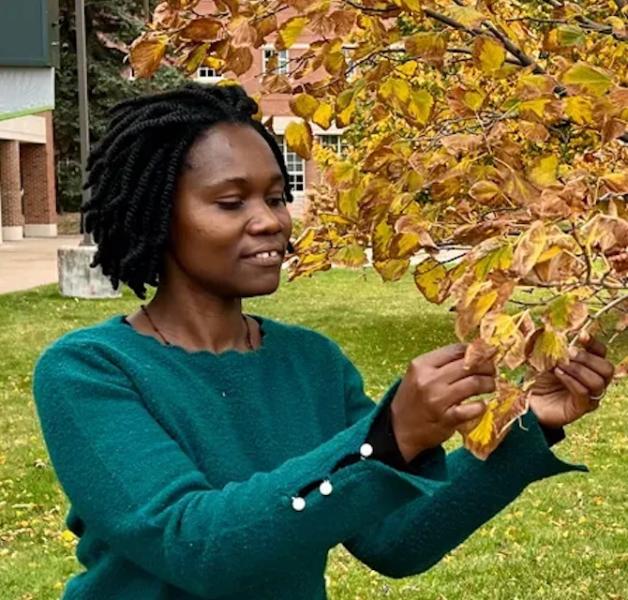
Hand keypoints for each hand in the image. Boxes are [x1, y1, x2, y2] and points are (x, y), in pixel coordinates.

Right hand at [390, 343, 493, 461]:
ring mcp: (438, 400)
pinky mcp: (446, 419)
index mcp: (422, 365)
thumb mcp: (419, 374)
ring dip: (489, 384)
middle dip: (487, 366)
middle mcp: (429, 380)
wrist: (399, 428)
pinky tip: (482, 405)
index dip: (475, 350)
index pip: (456, 350)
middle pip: (468, 365)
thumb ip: (441, 364)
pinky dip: (482, 406)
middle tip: (492, 370)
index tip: (485, 353)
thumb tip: (473, 353)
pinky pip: (473, 409)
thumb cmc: (412, 398)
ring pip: (474, 383)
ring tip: (490, 386)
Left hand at [529, 335, 614, 428]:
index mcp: (588, 366)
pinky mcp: (581, 407)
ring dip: (578, 370)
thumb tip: (557, 336)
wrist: (528, 401)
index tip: (581, 335)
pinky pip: (584, 393)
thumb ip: (554, 348)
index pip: (601, 353)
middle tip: (569, 354)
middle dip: (587, 358)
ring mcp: (590, 396)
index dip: (594, 343)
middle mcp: (593, 381)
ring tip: (559, 366)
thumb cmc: (539, 379)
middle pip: (606, 368)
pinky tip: (558, 374)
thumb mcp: (545, 359)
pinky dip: (571, 381)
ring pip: (598, 381)